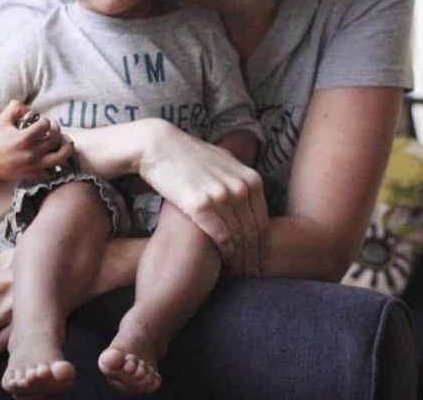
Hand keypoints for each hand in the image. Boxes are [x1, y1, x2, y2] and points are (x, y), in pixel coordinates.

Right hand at [0, 100, 72, 180]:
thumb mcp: (3, 119)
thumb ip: (16, 107)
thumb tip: (31, 107)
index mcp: (23, 139)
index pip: (46, 125)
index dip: (46, 120)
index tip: (41, 120)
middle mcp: (30, 154)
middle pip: (56, 138)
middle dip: (56, 129)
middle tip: (52, 127)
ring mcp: (34, 166)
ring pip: (62, 156)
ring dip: (66, 146)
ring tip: (63, 140)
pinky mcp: (35, 175)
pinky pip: (54, 168)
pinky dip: (56, 160)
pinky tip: (52, 153)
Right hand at [138, 122, 267, 276]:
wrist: (159, 147)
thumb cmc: (190, 157)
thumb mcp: (223, 161)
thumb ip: (239, 176)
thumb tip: (251, 187)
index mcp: (251, 180)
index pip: (263, 223)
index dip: (261, 247)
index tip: (256, 263)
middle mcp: (241, 187)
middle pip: (253, 234)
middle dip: (253, 258)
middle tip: (249, 276)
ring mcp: (222, 195)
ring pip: (239, 239)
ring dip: (239, 260)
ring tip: (237, 275)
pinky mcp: (201, 204)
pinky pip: (221, 237)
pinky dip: (224, 254)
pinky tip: (222, 264)